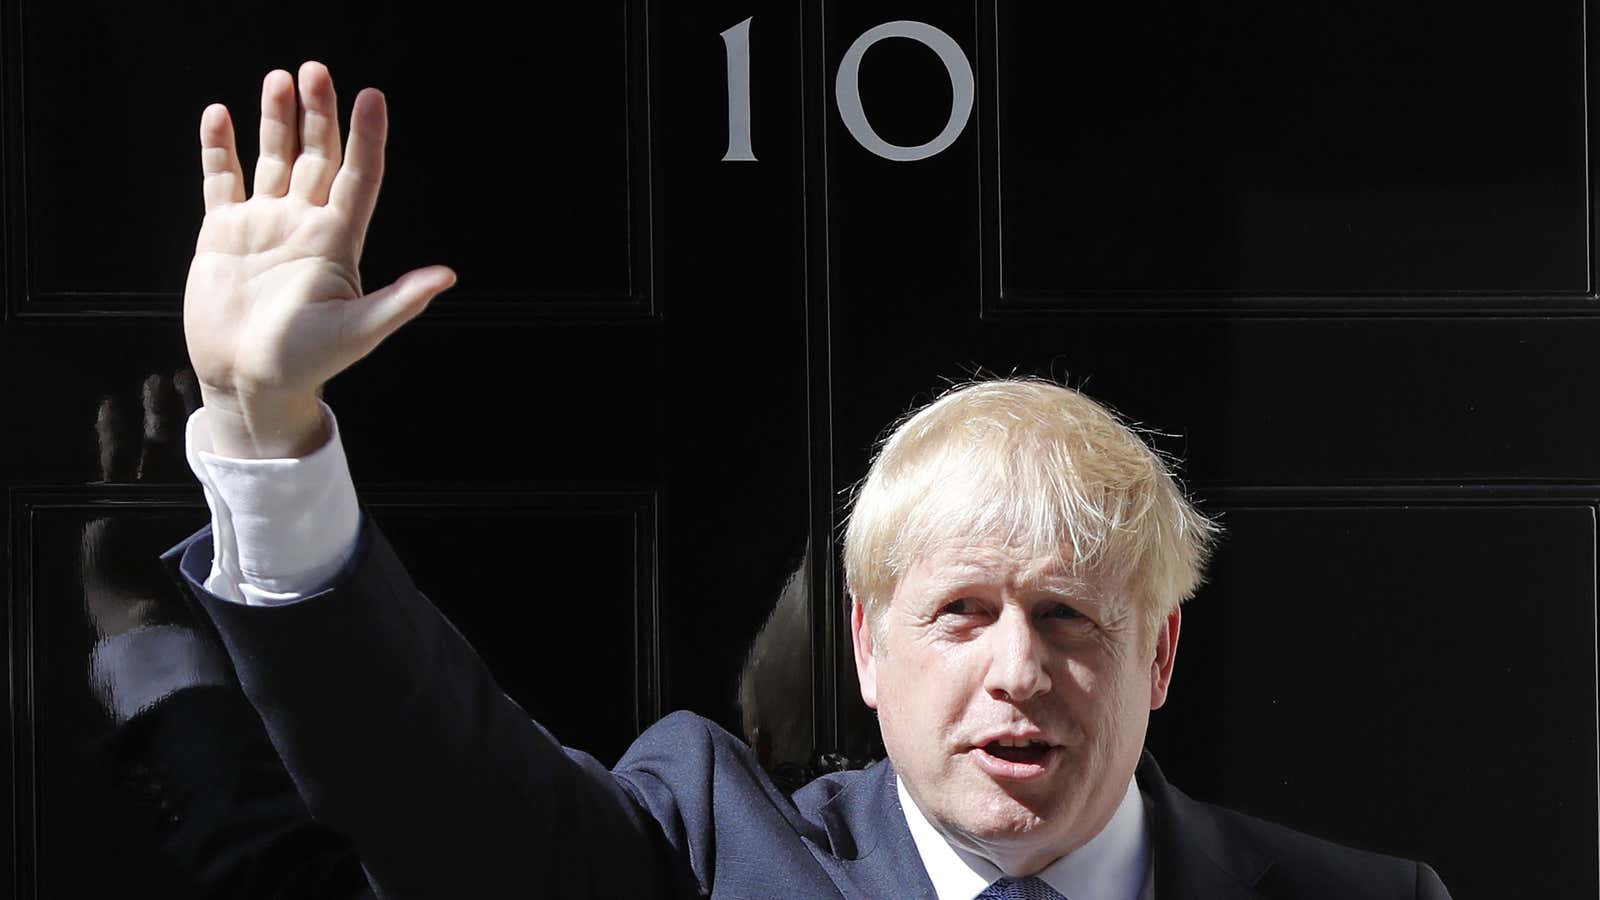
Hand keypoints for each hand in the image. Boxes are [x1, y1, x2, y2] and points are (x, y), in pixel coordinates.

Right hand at [183, 60, 455, 457]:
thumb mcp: (360, 330)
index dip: (366, 138)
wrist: (248, 383)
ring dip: (275, 121)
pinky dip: (220, 148)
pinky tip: (220, 115)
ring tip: (278, 79)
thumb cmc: (307, 363)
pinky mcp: (223, 234)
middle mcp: (304, 225)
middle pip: (317, 157)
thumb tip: (447, 275)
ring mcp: (264, 226)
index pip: (358, 177)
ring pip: (273, 160)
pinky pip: (223, 181)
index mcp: (338, 241)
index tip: (372, 96)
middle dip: (318, 114)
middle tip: (316, 70)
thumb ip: (400, 300)